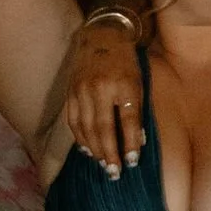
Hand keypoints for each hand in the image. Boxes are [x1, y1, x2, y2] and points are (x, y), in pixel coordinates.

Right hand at [67, 19, 145, 177]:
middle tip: (114, 173)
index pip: (127, 119)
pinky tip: (87, 150)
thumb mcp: (139, 81)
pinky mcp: (70, 92)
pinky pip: (73, 121)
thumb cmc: (126, 62)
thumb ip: (138, 109)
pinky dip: (80, 138)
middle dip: (109, 153)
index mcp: (124, 83)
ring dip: (95, 150)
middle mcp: (100, 87)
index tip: (132, 162)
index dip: (130, 142)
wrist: (101, 36)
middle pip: (103, 127)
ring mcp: (82, 90)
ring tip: (103, 166)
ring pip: (86, 127)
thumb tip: (139, 142)